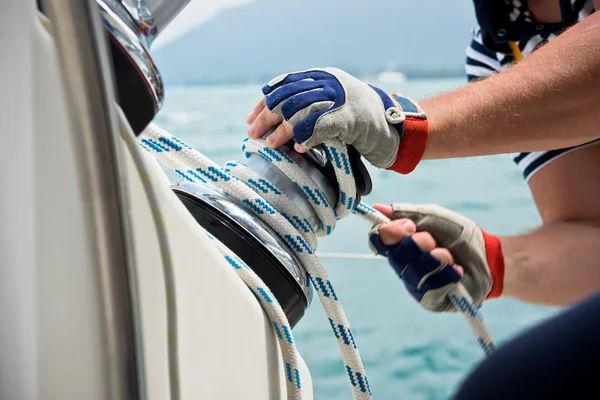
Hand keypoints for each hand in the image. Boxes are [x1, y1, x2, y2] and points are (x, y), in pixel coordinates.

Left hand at [246, 68, 428, 172]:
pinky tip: (299, 148)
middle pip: (289, 97)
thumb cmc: (361, 124)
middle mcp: (330, 83)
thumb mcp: (332, 107)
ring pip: (301, 110)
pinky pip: (321, 126)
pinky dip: (307, 138)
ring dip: (283, 130)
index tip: (251, 120)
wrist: (395, 129)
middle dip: (267, 116)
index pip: (285, 85)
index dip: (265, 103)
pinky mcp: (351, 117)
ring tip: (271, 144)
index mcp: (323, 77)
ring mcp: (341, 99)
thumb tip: (273, 123)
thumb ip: (308, 108)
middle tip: (253, 134)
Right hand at [369, 203, 504, 311]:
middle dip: (418, 244)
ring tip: (450, 256)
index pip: (378, 240)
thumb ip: (404, 213)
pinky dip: (446, 275)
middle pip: (395, 257)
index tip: (409, 226)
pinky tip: (456, 271)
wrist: (488, 256)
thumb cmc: (459, 234)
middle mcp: (403, 265)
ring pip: (413, 273)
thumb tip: (376, 207)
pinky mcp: (429, 300)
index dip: (388, 233)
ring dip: (435, 259)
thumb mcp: (431, 216)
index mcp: (399, 244)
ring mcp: (415, 284)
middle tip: (435, 240)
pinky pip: (429, 288)